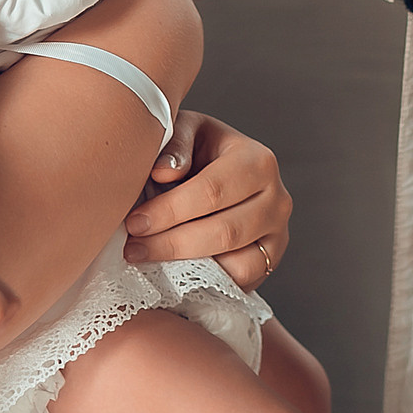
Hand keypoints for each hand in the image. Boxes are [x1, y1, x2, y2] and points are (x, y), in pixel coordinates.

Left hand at [125, 108, 293, 288]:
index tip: (134, 222)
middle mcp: (277, 198)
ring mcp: (278, 232)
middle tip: (133, 248)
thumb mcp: (187, 133)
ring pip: (236, 263)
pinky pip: (243, 280)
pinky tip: (176, 270)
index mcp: (257, 160)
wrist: (221, 174)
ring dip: (186, 266)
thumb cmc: (199, 152)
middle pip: (224, 231)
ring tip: (149, 259)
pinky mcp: (270, 259)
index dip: (169, 211)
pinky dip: (209, 279)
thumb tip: (164, 171)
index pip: (212, 191)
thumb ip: (175, 147)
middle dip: (172, 243)